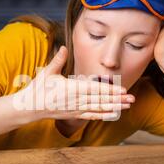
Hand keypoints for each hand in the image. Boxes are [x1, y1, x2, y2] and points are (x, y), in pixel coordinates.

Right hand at [13, 46, 134, 120]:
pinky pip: (91, 116)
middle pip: (100, 100)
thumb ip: (58, 60)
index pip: (94, 89)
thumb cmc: (39, 88)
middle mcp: (75, 100)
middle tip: (132, 98)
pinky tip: (113, 114)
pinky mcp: (74, 115)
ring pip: (98, 108)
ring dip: (114, 107)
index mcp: (71, 88)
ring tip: (127, 106)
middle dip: (117, 99)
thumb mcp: (47, 72)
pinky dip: (103, 115)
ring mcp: (75, 109)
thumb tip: (64, 47)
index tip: (122, 90)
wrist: (30, 107)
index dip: (109, 90)